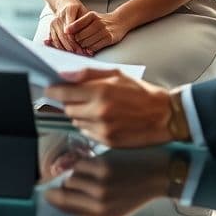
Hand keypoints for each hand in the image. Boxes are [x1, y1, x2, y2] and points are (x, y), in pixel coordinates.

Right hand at [43, 151, 183, 215]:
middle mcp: (100, 200)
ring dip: (74, 176)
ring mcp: (101, 181)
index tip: (48, 195)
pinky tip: (93, 167)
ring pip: (71, 176)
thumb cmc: (134, 196)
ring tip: (87, 177)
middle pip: (65, 190)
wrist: (157, 174)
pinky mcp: (103, 163)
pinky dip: (82, 165)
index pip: (65, 207)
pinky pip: (80, 164)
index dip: (53, 200)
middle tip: (72, 185)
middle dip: (64, 187)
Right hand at [44, 0, 88, 53]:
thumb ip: (86, 24)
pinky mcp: (51, 27)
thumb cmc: (79, 11)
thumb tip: (88, 35)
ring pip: (58, 39)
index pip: (71, 28)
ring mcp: (54, 22)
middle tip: (81, 52)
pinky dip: (60, 47)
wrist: (65, 5)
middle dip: (73, 46)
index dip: (76, 39)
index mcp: (69, 10)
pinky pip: (54, 39)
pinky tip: (68, 51)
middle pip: (64, 35)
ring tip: (76, 53)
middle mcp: (60, 16)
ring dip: (67, 48)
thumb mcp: (85, 13)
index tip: (83, 47)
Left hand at [44, 68, 172, 147]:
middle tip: (78, 97)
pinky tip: (102, 119)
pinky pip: (86, 132)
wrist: (164, 116)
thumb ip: (87, 74)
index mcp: (101, 92)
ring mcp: (103, 129)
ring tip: (95, 107)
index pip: (64, 93)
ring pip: (75, 122)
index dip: (54, 90)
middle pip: (67, 109)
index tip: (50, 89)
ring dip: (79, 114)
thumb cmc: (141, 93)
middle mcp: (99, 112)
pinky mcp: (107, 142)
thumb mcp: (116, 75)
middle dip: (69, 102)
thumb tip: (64, 75)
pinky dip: (89, 125)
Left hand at [65, 10, 127, 52]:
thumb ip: (79, 23)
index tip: (65, 36)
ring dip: (82, 47)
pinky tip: (88, 49)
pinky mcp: (109, 38)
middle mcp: (98, 22)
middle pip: (80, 36)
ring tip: (81, 47)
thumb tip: (65, 32)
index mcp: (91, 15)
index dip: (69, 33)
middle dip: (75, 42)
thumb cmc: (101, 21)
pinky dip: (90, 49)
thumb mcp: (91, 18)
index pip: (75, 25)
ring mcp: (104, 30)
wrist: (119, 21)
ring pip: (86, 42)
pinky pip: (95, 47)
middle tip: (74, 44)